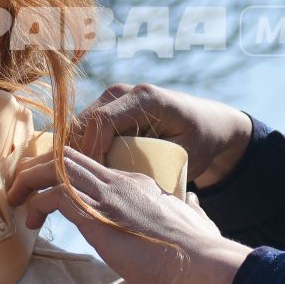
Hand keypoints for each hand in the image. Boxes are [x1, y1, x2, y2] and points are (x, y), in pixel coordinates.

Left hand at [7, 146, 248, 283]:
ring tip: (15, 200)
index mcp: (138, 184)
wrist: (200, 263)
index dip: (65, 174)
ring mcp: (107, 196)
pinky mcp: (96, 215)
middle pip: (67, 157)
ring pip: (55, 168)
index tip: (50, 191)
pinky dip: (35, 203)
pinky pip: (53, 195)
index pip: (92, 167)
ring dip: (27, 181)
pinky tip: (31, 221)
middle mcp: (120, 182)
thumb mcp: (194, 220)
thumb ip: (188, 210)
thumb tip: (191, 204)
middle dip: (37, 168)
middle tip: (20, 188)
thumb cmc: (198, 253)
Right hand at [72, 84, 252, 188]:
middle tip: (84, 188)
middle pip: (82, 123)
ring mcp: (112, 97)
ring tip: (85, 182)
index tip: (95, 181)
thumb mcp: (185, 157)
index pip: (101, 121)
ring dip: (77, 155)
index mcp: (144, 98)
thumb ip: (157, 168)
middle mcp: (123, 92)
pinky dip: (82, 152)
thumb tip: (124, 191)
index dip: (91, 152)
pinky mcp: (107, 107)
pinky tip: (90, 173)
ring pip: (77, 127)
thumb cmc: (201, 142)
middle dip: (78, 157)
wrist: (207, 122)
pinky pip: (83, 131)